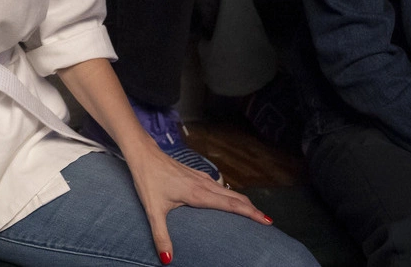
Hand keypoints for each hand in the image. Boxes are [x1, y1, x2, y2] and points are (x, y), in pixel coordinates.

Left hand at [124, 144, 271, 263]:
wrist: (142, 154)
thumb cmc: (148, 179)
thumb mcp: (153, 210)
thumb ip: (161, 236)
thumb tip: (167, 259)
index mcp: (198, 194)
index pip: (231, 205)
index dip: (251, 213)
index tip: (267, 221)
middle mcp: (204, 184)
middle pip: (235, 197)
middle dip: (252, 209)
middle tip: (268, 222)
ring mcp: (201, 178)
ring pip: (228, 190)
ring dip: (243, 201)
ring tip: (254, 213)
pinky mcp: (196, 175)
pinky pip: (220, 186)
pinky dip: (230, 195)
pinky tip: (229, 200)